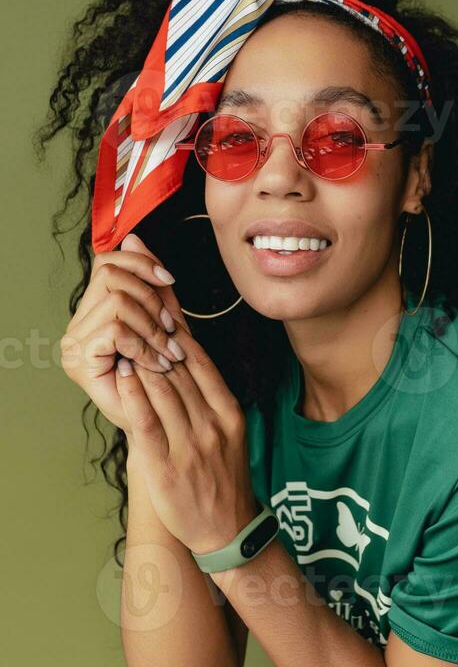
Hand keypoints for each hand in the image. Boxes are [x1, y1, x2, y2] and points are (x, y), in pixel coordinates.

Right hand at [59, 232, 189, 433]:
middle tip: (173, 328)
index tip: (170, 281)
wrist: (161, 430)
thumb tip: (135, 236)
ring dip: (152, 324)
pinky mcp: (80, 362)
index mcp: (95, 312)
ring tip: (169, 351)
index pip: (109, 262)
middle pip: (111, 274)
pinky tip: (158, 362)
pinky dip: (144, 343)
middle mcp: (78, 324)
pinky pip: (115, 329)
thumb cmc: (164, 380)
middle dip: (151, 297)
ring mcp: (75, 344)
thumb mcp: (163, 323)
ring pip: (117, 300)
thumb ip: (154, 286)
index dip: (142, 263)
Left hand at [115, 332, 259, 554]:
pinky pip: (147, 422)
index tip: (161, 315)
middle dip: (154, 342)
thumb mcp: (231, 433)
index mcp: (229, 414)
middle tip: (134, 318)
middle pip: (179, 372)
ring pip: (162, 390)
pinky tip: (122, 376)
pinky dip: (133, 395)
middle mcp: (212, 425)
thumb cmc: (224, 477)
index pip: (201, 364)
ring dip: (140, 361)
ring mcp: (190, 445)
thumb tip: (187, 360)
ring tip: (122, 340)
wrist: (227, 528)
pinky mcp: (166, 465)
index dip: (179, 336)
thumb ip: (211, 399)